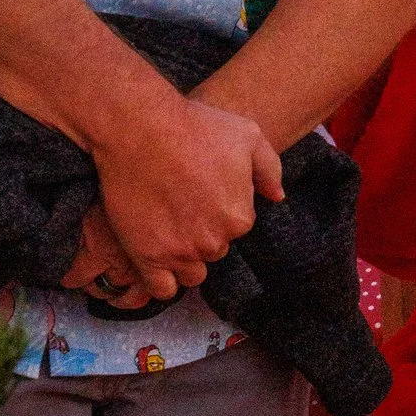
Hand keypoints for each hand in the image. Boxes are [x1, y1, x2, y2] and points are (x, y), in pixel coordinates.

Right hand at [67, 84, 281, 305]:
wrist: (138, 128)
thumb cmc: (193, 127)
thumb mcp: (247, 135)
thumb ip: (269, 169)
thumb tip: (277, 197)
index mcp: (239, 218)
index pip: (236, 228)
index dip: (219, 211)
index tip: (201, 193)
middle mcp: (213, 241)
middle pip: (213, 250)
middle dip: (202, 233)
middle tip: (181, 206)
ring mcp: (179, 252)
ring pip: (191, 272)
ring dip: (184, 257)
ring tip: (168, 230)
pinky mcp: (147, 257)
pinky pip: (162, 289)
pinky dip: (162, 280)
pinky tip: (156, 260)